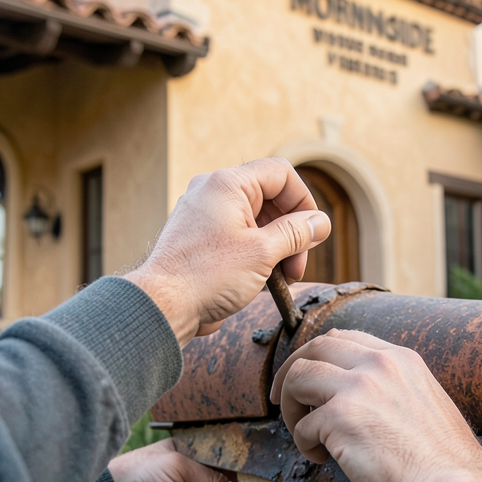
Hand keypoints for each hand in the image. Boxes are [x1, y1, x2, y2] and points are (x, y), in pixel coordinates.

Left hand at [126, 158, 330, 344]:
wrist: (162, 306)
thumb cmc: (205, 277)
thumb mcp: (263, 252)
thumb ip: (296, 233)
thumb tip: (320, 223)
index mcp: (227, 184)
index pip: (281, 174)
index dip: (303, 202)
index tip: (311, 232)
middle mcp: (213, 192)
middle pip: (270, 199)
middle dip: (291, 232)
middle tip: (296, 266)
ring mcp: (204, 215)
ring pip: (255, 220)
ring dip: (276, 247)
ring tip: (281, 278)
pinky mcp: (199, 238)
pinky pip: (237, 236)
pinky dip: (255, 254)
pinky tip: (261, 281)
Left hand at [270, 330, 481, 481]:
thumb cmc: (444, 464)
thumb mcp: (426, 404)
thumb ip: (394, 390)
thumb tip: (362, 401)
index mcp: (402, 360)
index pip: (346, 338)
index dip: (319, 356)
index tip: (309, 379)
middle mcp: (379, 364)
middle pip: (314, 347)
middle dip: (290, 371)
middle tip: (282, 399)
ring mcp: (358, 388)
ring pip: (298, 376)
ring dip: (291, 408)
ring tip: (305, 435)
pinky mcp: (340, 417)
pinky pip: (303, 426)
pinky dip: (304, 444)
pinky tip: (323, 459)